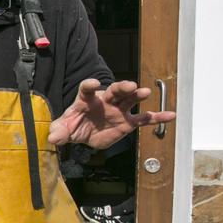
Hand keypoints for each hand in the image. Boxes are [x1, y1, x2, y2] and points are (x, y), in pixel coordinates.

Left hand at [48, 79, 176, 148]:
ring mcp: (118, 110)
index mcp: (86, 99)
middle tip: (130, 85)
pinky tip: (170, 115)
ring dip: (137, 95)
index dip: (90, 86)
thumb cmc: (73, 126)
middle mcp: (105, 101)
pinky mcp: (128, 122)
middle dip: (122, 87)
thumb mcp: (62, 130)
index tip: (93, 84)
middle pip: (114, 90)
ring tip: (145, 92)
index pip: (87, 89)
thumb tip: (52, 138)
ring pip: (130, 100)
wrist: (85, 133)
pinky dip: (157, 117)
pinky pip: (144, 119)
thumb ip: (58, 132)